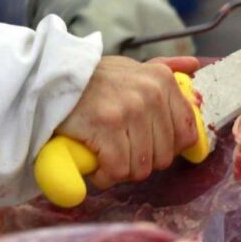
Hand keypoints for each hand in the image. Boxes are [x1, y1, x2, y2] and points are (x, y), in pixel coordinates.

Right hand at [56, 55, 200, 189]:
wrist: (47, 80)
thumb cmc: (92, 82)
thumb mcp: (131, 69)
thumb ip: (164, 69)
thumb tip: (194, 66)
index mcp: (163, 81)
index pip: (187, 134)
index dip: (167, 148)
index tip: (146, 145)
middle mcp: (151, 94)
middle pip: (164, 157)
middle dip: (141, 161)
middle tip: (119, 149)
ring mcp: (130, 110)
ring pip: (141, 168)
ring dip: (121, 169)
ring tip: (105, 153)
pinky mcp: (107, 126)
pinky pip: (118, 170)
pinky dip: (104, 175)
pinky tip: (95, 163)